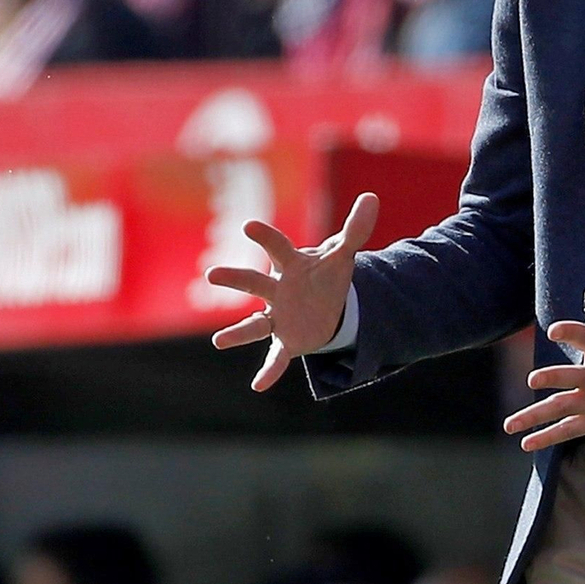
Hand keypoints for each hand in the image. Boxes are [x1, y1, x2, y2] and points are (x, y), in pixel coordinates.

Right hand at [207, 192, 378, 391]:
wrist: (328, 307)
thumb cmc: (327, 276)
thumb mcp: (343, 255)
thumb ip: (355, 229)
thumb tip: (371, 197)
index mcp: (290, 265)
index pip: (277, 247)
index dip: (265, 236)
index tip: (249, 227)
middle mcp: (277, 290)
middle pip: (255, 283)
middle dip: (236, 278)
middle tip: (213, 274)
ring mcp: (278, 317)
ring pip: (255, 324)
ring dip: (237, 333)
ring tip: (219, 341)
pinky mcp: (286, 340)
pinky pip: (275, 356)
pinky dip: (269, 371)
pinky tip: (258, 386)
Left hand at [504, 253, 584, 451]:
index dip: (569, 331)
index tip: (554, 330)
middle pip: (570, 378)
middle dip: (551, 379)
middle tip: (533, 380)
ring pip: (561, 409)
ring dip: (534, 417)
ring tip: (509, 425)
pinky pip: (569, 431)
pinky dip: (548, 438)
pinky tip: (526, 444)